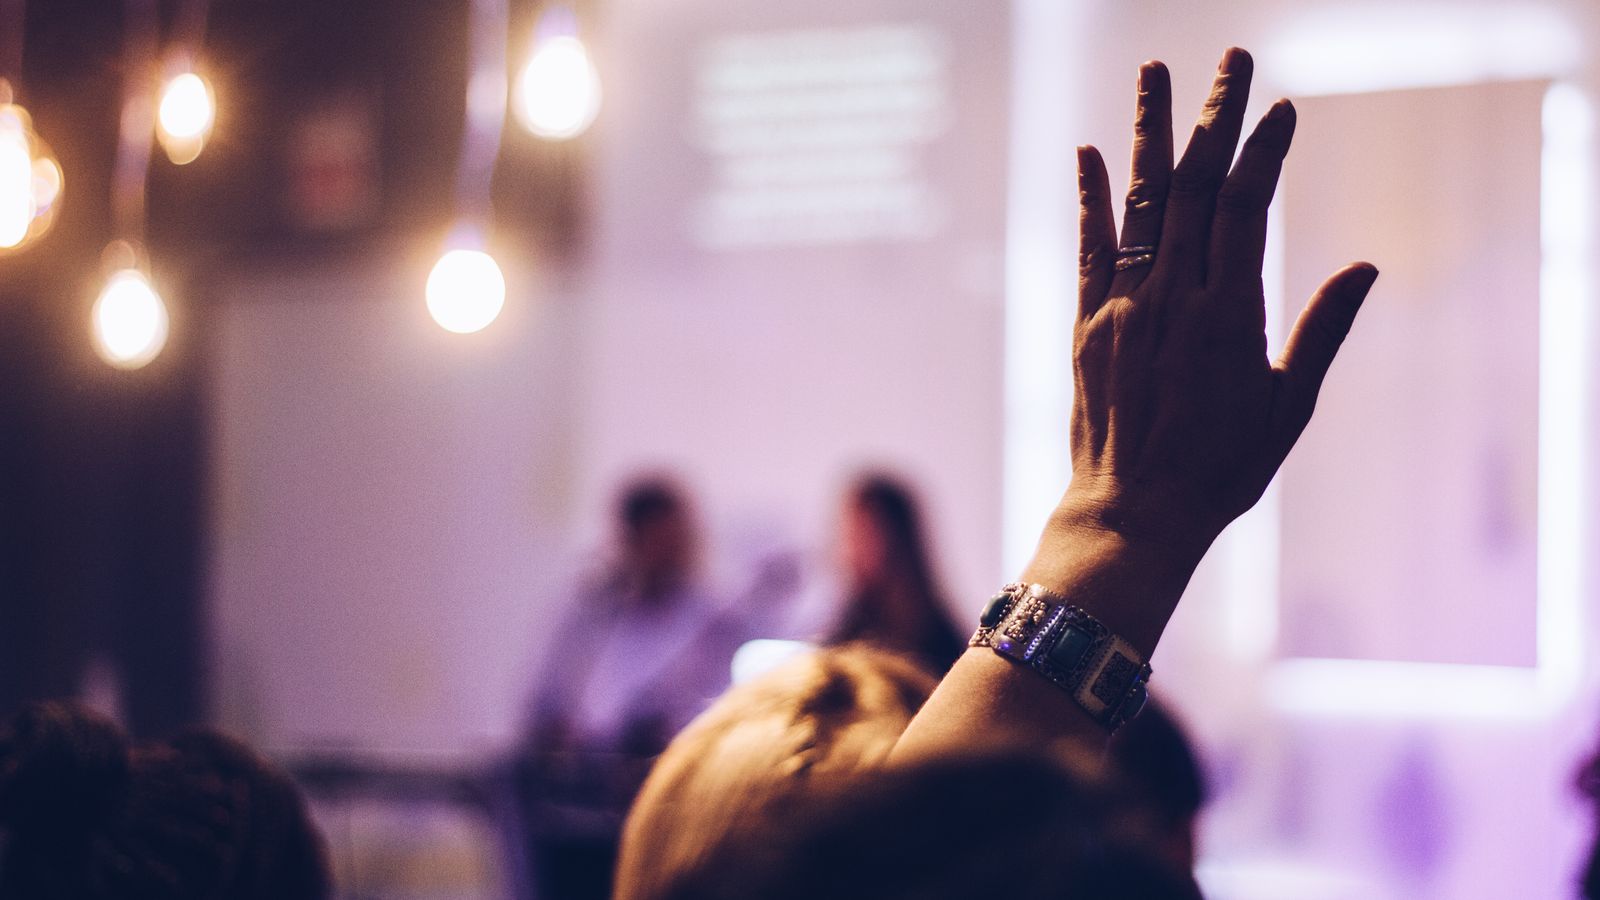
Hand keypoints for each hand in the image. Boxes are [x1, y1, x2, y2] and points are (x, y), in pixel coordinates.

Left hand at [1060, 48, 1376, 554]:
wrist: (1133, 515)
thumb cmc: (1220, 471)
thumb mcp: (1287, 407)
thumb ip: (1321, 332)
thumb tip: (1364, 268)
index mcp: (1228, 315)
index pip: (1247, 208)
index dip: (1262, 152)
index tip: (1280, 109)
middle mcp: (1171, 299)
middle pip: (1194, 187)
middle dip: (1214, 117)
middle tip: (1229, 58)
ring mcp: (1123, 308)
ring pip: (1140, 203)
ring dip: (1149, 133)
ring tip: (1155, 73)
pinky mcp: (1087, 326)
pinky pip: (1089, 249)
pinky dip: (1092, 199)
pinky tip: (1088, 153)